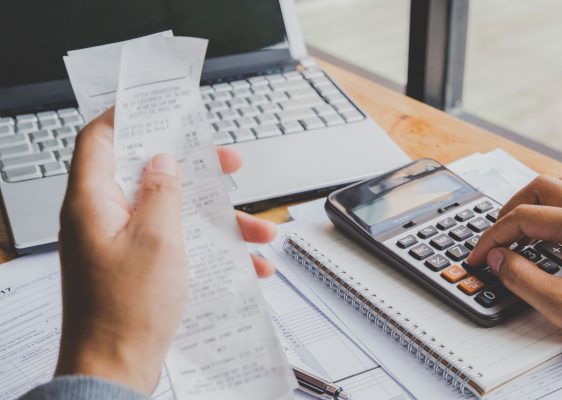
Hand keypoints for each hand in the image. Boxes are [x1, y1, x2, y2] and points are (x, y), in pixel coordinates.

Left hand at [54, 108, 276, 392]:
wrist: (116, 371)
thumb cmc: (126, 311)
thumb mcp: (156, 240)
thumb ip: (162, 192)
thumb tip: (164, 162)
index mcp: (93, 203)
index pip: (99, 139)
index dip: (128, 117)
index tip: (161, 108)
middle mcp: (103, 219)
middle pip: (149, 173)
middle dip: (195, 169)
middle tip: (228, 162)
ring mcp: (121, 244)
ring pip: (174, 213)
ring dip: (217, 219)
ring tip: (261, 229)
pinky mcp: (137, 268)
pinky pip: (178, 245)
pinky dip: (210, 250)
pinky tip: (247, 265)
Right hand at [466, 175, 561, 348]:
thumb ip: (521, 278)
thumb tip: (497, 257)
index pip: (524, 216)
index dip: (493, 236)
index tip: (480, 256)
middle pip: (540, 186)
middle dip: (510, 209)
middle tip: (496, 237)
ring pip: (560, 186)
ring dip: (533, 203)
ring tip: (517, 231)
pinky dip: (553, 209)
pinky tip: (545, 234)